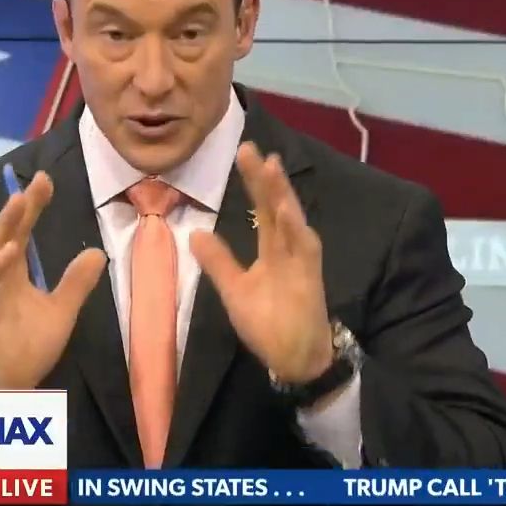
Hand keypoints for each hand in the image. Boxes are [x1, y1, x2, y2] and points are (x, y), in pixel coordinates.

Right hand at [0, 171, 106, 388]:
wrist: (9, 384)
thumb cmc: (28, 346)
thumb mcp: (62, 310)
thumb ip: (76, 282)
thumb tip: (96, 252)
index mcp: (14, 272)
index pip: (24, 231)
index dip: (34, 205)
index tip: (47, 180)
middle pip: (7, 232)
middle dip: (20, 206)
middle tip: (37, 181)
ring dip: (4, 226)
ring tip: (20, 201)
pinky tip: (9, 250)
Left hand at [190, 142, 331, 383]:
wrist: (294, 358)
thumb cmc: (268, 324)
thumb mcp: (234, 290)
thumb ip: (219, 262)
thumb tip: (194, 234)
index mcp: (271, 249)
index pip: (260, 208)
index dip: (252, 183)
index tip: (242, 153)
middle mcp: (288, 246)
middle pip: (274, 205)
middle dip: (263, 178)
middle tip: (249, 148)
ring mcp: (300, 258)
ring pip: (291, 218)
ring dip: (282, 193)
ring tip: (270, 166)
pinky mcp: (310, 274)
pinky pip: (303, 246)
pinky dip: (295, 227)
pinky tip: (285, 209)